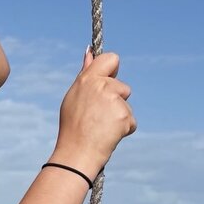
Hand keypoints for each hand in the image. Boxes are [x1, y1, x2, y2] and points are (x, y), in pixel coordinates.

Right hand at [50, 50, 135, 178]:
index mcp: (88, 79)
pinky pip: (131, 121)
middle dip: (117, 100)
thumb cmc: (73, 126)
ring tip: (101, 127)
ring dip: (119, 116)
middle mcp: (102, 86)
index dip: (113, 69)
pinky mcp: (125, 117)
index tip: (109, 80)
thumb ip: (86, 73)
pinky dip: (123, 129)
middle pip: (123, 87)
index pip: (110, 59)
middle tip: (98, 116)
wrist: (77, 153)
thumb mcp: (75, 96)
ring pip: (126, 105)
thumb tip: (89, 50)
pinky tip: (108, 135)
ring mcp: (114, 101)